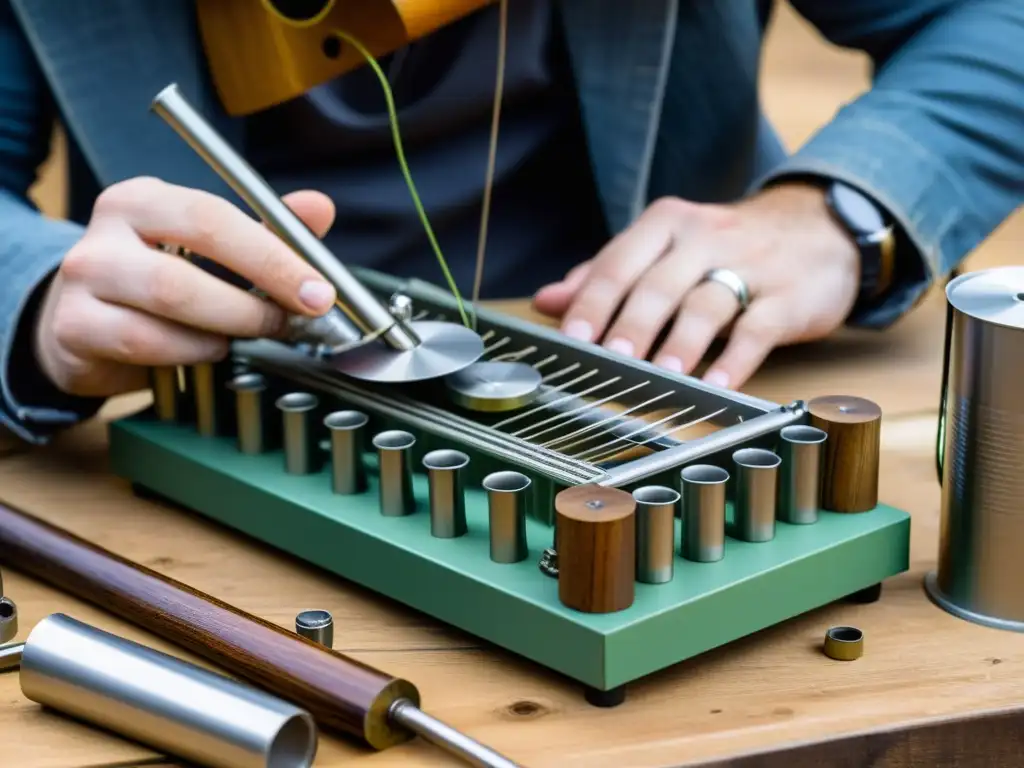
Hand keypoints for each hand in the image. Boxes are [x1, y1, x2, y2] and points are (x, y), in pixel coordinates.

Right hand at [33, 177, 338, 397]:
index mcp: (144, 200)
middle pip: (185, 269)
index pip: (212, 217)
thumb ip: (266, 230)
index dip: (272, 258)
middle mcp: (106, 232)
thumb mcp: (212, 249)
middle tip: (293, 322)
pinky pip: (144, 344)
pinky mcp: (73, 326)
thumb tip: (319, 208)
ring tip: (254, 337)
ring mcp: (84, 279)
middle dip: (254, 302)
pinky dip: (191, 353)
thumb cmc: (160, 278)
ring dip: (226, 329)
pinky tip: (212, 353)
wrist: (84, 320)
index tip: (318, 291)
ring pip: (166, 307)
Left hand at [532, 183, 861, 389]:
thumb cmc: (726, 247)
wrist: (821, 227)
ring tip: (659, 375)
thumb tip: (546, 301)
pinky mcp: (789, 297)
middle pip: (659, 284)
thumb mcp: (666, 248)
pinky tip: (717, 383)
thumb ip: (608, 274)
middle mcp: (706, 238)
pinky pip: (758, 329)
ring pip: (707, 304)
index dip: (593, 301)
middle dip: (631, 324)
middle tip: (609, 359)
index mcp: (666, 223)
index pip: (620, 262)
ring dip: (680, 343)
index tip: (572, 337)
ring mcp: (751, 266)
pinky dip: (737, 359)